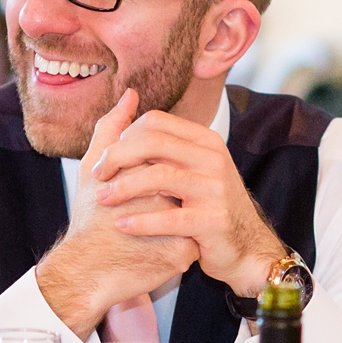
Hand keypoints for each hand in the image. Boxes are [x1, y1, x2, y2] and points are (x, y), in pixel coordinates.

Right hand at [36, 90, 197, 337]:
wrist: (85, 276)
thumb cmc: (87, 222)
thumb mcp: (92, 171)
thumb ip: (111, 129)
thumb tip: (130, 94)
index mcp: (148, 176)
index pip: (166, 163)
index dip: (150, 179)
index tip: (134, 195)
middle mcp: (169, 199)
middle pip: (183, 187)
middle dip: (167, 200)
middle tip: (146, 213)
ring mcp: (180, 228)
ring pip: (192, 213)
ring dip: (176, 220)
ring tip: (151, 231)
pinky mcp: (184, 255)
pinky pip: (194, 243)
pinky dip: (180, 243)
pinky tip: (159, 249)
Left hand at [90, 110, 285, 295]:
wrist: (245, 247)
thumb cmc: (207, 205)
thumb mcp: (188, 166)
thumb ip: (158, 136)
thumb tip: (128, 95)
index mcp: (204, 141)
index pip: (155, 122)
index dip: (122, 137)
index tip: (103, 159)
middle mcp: (212, 159)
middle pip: (153, 142)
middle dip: (116, 157)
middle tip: (96, 176)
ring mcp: (216, 190)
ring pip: (159, 177)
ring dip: (123, 188)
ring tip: (102, 200)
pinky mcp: (214, 221)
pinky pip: (170, 218)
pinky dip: (141, 222)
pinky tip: (121, 226)